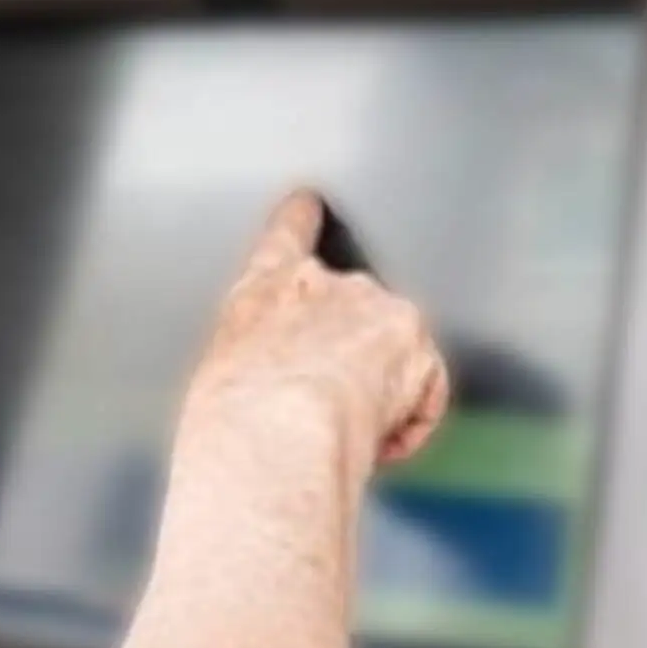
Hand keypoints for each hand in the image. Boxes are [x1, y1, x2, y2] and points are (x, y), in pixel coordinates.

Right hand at [185, 190, 448, 483]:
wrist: (274, 428)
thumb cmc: (234, 415)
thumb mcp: (222, 376)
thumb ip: (256, 357)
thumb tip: (268, 385)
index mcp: (265, 289)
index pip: (285, 235)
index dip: (301, 218)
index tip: (310, 204)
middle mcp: (325, 284)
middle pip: (355, 305)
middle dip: (353, 353)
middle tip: (329, 408)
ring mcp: (376, 308)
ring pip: (395, 351)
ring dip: (382, 390)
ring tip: (348, 434)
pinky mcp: (415, 343)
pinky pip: (423, 390)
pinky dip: (408, 421)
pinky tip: (378, 443)